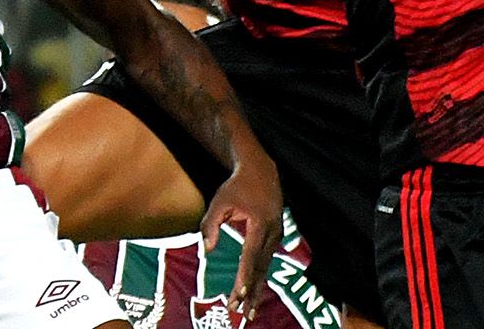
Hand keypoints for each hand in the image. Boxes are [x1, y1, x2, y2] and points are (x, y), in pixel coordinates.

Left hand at [201, 153, 281, 319]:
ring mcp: (277, 235)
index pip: (251, 256)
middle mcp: (272, 233)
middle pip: (261, 268)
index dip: (245, 277)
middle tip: (242, 313)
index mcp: (260, 224)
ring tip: (249, 311)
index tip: (240, 295)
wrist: (261, 171)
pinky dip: (260, 277)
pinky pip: (267, 261)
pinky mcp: (276, 236)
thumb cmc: (237, 186)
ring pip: (266, 267)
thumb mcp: (219, 201)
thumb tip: (206, 249)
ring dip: (257, 289)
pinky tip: (255, 292)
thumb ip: (210, 225)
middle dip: (252, 292)